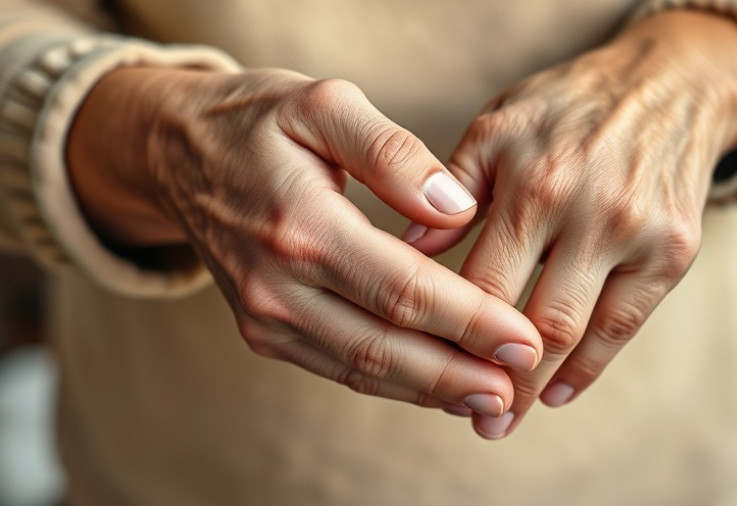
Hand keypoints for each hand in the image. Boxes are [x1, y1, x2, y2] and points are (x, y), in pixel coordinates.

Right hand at [67, 68, 543, 415]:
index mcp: (299, 226)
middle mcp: (276, 285)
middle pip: (385, 346)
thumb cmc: (257, 121)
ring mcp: (265, 316)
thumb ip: (392, 153)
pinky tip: (436, 385)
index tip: (526, 340)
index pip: (403, 290)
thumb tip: (456, 208)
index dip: (470, 321)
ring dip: (430, 390)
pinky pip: (338, 368)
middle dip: (460, 372)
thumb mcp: (324, 104)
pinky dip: (393, 383)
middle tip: (519, 384)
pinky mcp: (264, 331)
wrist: (176, 153)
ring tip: (491, 396)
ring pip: (363, 370)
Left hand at [405, 11, 736, 436]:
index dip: (450, 336)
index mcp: (531, 180)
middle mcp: (586, 209)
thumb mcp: (497, 125)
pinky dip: (590, 368)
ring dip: (537, 386)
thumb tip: (400, 250)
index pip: (480, 283)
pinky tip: (558, 393)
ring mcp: (635, 233)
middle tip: (472, 420)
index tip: (427, 370)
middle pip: (530, 321)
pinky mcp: (674, 251)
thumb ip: (450, 189)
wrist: (667, 87)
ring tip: (505, 418)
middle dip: (495, 380)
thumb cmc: (565, 108)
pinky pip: (626, 326)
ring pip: (577, 332)